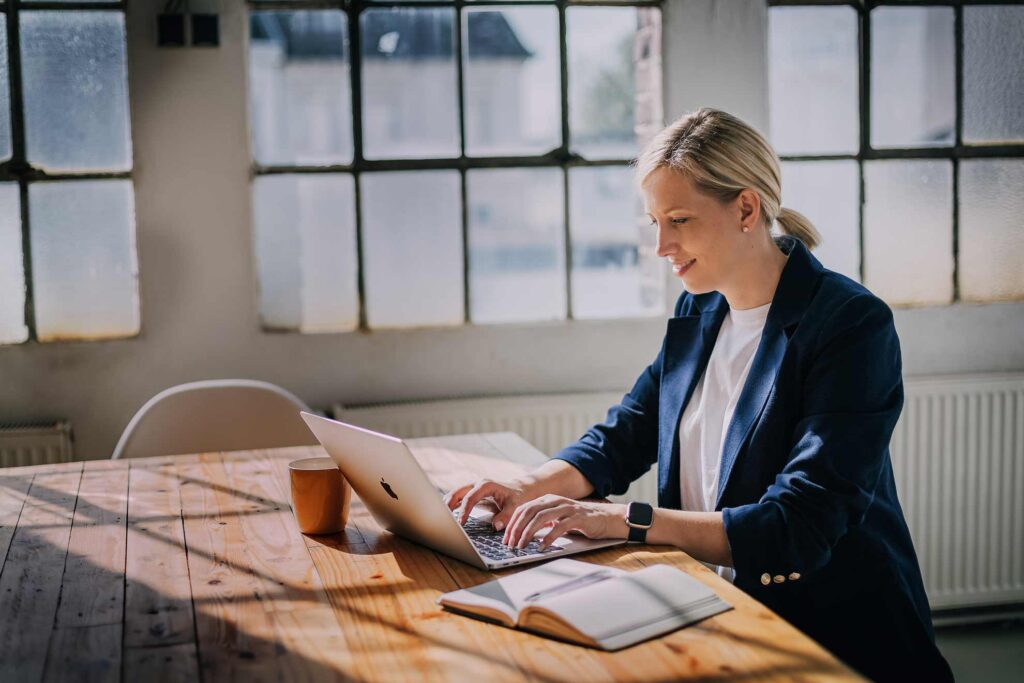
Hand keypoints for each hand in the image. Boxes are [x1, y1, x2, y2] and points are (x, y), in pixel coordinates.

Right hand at [443, 477, 539, 530]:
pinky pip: (458, 498)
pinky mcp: (472, 494)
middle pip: (458, 492)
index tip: (461, 523)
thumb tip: (495, 527)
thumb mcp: (515, 506)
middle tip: (442, 518)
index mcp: (487, 485)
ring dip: (447, 504)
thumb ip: (506, 516)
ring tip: (440, 517)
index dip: (464, 510)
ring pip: (455, 494)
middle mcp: (477, 484)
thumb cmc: (518, 497)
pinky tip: (445, 515)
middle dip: (449, 504)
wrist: (521, 489)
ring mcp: (473, 488)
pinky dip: (451, 505)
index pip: (470, 497)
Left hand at [502, 496, 628, 549]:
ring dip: (528, 533)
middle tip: (511, 544)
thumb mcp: (558, 518)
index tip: (506, 538)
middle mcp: (556, 501)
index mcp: (548, 499)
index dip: (513, 523)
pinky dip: (548, 537)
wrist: (608, 518)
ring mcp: (567, 508)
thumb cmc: (581, 520)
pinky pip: (560, 526)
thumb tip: (523, 533)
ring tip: (522, 545)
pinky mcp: (578, 518)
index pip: (524, 508)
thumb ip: (543, 521)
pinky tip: (542, 546)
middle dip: (517, 528)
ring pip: (541, 517)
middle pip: (529, 511)